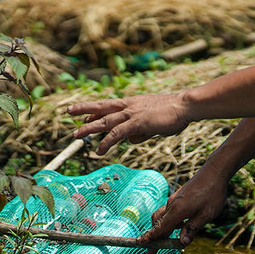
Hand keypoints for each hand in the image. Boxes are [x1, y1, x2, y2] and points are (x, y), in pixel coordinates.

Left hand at [65, 93, 191, 154]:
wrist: (185, 105)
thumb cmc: (173, 113)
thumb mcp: (153, 123)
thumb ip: (141, 130)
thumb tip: (132, 139)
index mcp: (132, 103)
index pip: (109, 106)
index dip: (96, 110)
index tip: (84, 115)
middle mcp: (129, 106)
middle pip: (102, 107)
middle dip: (84, 109)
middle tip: (69, 111)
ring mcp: (131, 113)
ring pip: (105, 121)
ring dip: (89, 128)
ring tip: (76, 135)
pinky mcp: (137, 123)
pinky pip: (117, 133)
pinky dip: (107, 142)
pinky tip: (99, 150)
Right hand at [142, 170, 227, 245]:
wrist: (214, 171)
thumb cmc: (212, 193)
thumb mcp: (206, 215)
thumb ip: (192, 229)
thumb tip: (182, 243)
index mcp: (178, 211)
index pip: (160, 228)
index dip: (150, 238)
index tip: (140, 245)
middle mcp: (172, 205)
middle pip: (157, 223)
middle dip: (153, 236)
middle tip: (152, 250)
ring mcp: (174, 200)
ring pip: (163, 217)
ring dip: (162, 228)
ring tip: (168, 240)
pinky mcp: (178, 197)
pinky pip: (169, 211)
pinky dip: (170, 221)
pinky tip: (181, 225)